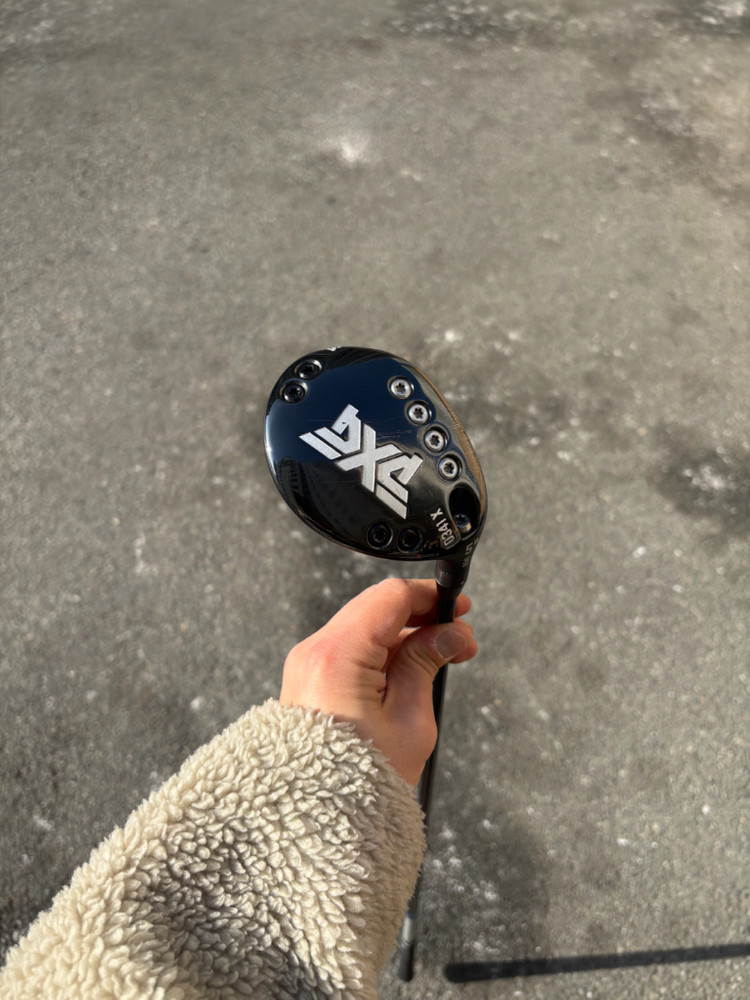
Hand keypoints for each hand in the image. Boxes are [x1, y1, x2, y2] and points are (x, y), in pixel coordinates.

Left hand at [280, 578, 477, 785]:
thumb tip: (448, 634)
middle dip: (422, 616)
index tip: (459, 609)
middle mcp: (316, 651)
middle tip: (459, 637)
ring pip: (365, 625)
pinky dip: (383, 650)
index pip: (390, 598)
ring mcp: (309, 663)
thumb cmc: (358, 781)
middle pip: (376, 607)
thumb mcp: (409, 720)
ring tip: (443, 657)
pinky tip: (412, 667)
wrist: (315, 819)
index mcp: (338, 655)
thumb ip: (426, 663)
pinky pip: (352, 647)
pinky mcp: (310, 677)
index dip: (430, 598)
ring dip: (405, 634)